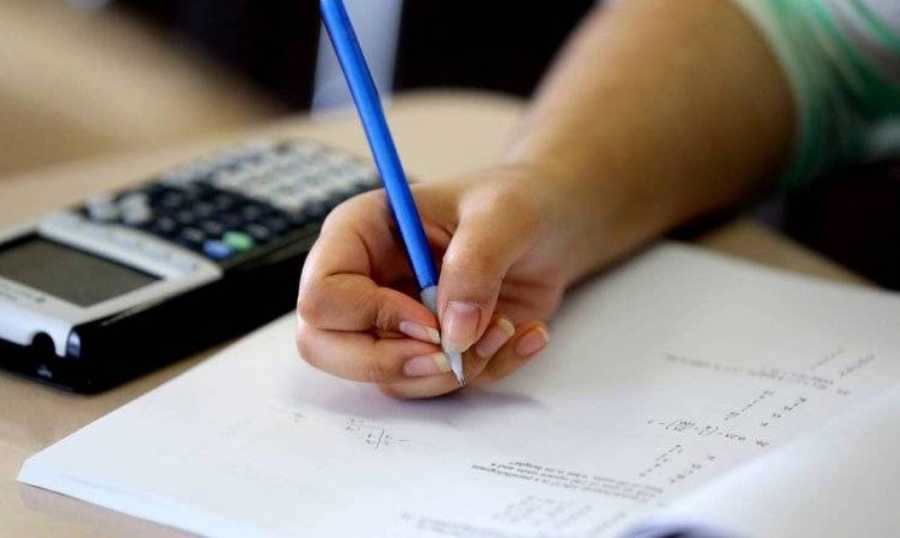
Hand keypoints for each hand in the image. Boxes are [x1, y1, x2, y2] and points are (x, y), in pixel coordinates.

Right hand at [296, 165, 578, 397]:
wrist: (551, 226)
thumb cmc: (514, 202)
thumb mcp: (501, 215)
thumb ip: (475, 265)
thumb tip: (454, 333)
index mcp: (358, 235)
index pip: (322, 296)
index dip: (369, 317)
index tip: (430, 321)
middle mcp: (364, 282)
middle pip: (325, 348)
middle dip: (390, 364)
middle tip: (451, 355)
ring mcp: (393, 322)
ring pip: (385, 377)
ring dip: (450, 370)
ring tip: (506, 327)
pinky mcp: (429, 349)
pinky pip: (437, 383)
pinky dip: (485, 370)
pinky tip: (525, 333)